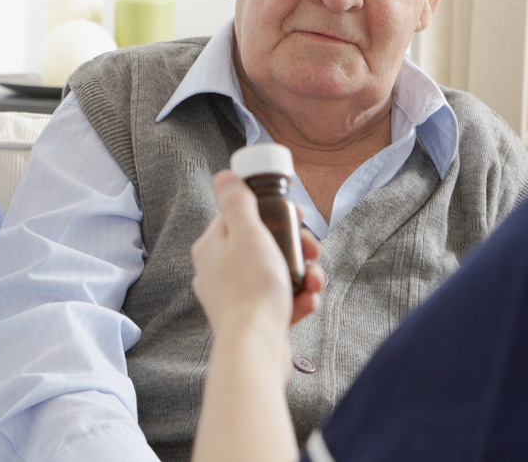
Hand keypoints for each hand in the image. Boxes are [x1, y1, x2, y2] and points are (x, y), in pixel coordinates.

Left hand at [192, 171, 325, 336]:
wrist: (255, 349)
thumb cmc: (251, 291)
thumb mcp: (249, 234)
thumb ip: (238, 203)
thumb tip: (224, 177)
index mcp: (211, 248)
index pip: (240, 215)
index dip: (272, 212)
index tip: (296, 216)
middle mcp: (218, 272)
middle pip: (262, 245)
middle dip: (295, 247)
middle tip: (312, 251)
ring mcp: (235, 297)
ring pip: (275, 273)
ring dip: (302, 274)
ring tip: (316, 282)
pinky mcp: (251, 319)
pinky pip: (278, 300)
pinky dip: (297, 299)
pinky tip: (307, 302)